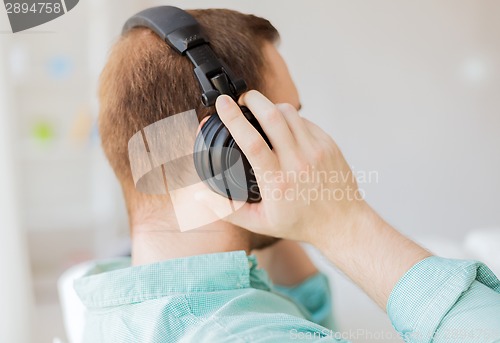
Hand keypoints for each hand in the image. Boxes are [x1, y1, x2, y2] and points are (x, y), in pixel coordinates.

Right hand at [197, 91, 430, 308]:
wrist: (342, 222)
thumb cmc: (300, 223)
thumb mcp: (260, 223)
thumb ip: (228, 209)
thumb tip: (201, 195)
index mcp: (277, 182)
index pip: (252, 142)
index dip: (234, 118)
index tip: (223, 104)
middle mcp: (297, 162)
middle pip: (272, 116)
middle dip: (252, 99)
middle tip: (241, 99)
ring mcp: (315, 151)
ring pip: (289, 113)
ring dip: (270, 105)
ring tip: (260, 110)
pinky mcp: (327, 144)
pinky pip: (304, 121)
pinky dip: (289, 117)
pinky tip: (282, 126)